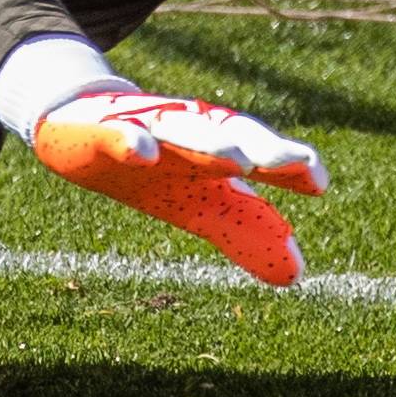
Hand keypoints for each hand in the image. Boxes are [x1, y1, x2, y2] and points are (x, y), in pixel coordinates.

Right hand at [30, 90, 327, 285]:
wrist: (76, 121)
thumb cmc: (152, 166)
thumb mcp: (198, 204)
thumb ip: (246, 232)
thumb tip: (297, 275)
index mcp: (215, 150)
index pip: (260, 152)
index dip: (289, 166)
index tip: (318, 183)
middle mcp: (187, 132)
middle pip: (229, 134)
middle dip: (259, 146)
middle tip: (289, 162)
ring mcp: (145, 127)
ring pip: (180, 130)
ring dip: (207, 142)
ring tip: (235, 159)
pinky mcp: (100, 131)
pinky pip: (117, 134)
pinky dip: (130, 140)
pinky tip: (144, 152)